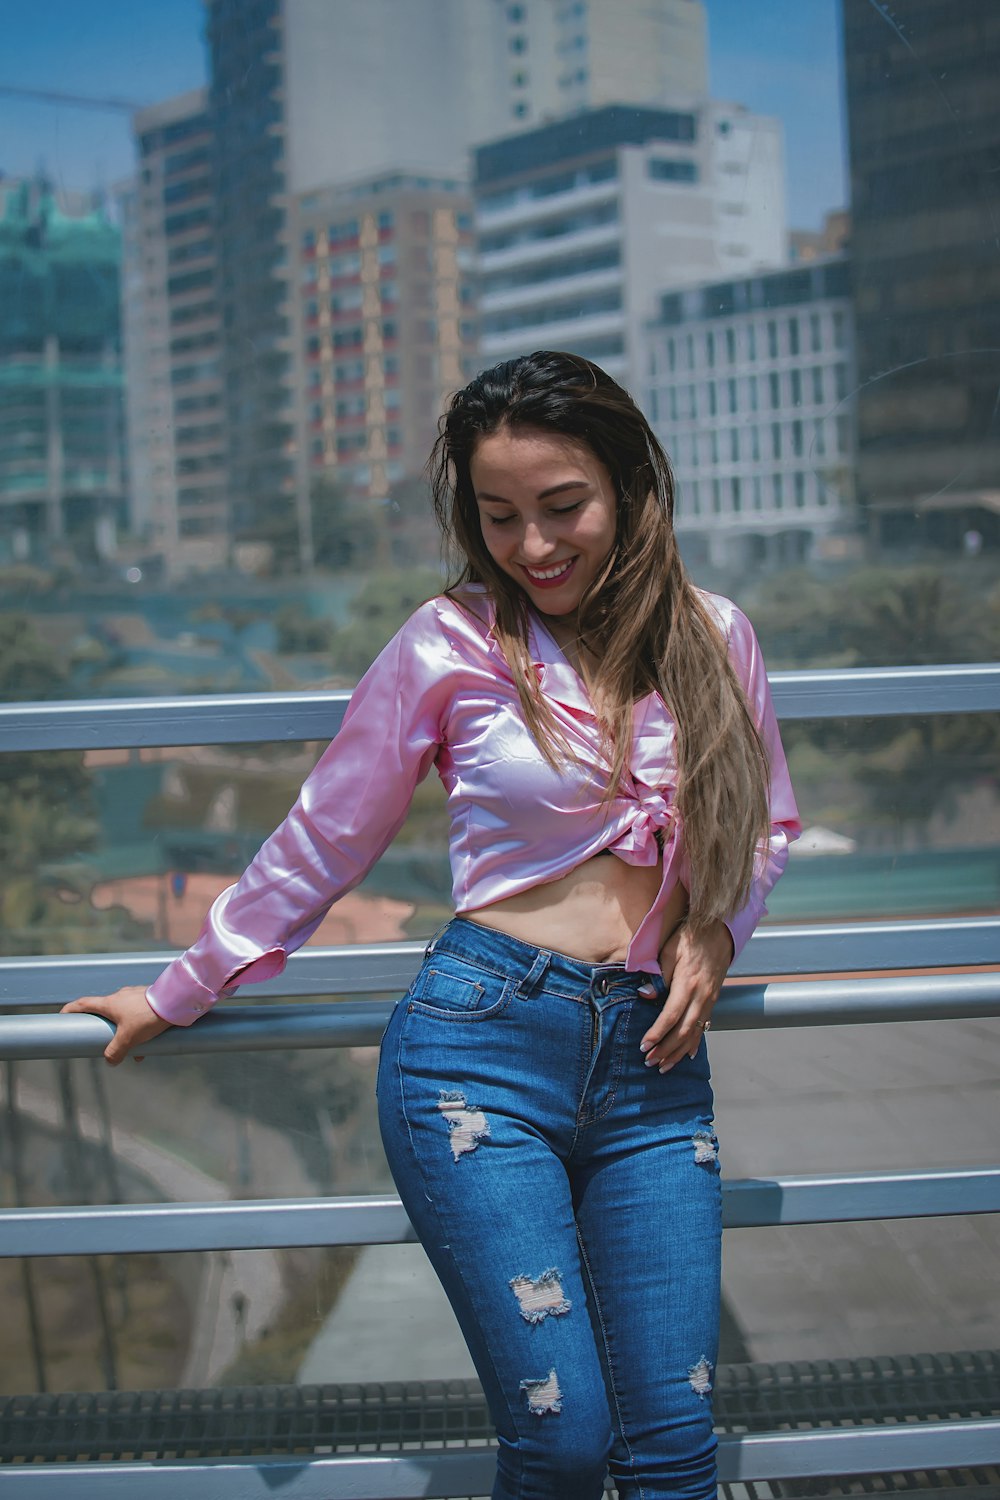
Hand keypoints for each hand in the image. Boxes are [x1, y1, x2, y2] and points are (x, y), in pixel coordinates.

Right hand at [61, 986, 172, 1065]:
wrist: (175, 1002)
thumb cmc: (147, 1017)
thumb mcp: (128, 1038)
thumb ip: (115, 1051)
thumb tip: (110, 1061)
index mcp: (109, 1003)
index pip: (84, 1004)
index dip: (71, 1010)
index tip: (63, 1015)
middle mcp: (120, 997)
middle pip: (104, 1011)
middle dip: (103, 1027)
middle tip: (102, 1040)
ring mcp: (135, 997)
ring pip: (124, 1016)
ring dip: (124, 1033)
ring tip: (132, 1050)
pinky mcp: (148, 1000)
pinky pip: (138, 1016)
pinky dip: (139, 1030)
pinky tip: (147, 1046)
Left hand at [638, 918, 733, 1071]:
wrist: (718, 930)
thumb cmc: (689, 938)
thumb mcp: (669, 951)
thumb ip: (659, 976)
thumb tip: (645, 995)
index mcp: (688, 984)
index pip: (671, 1016)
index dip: (657, 1033)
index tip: (644, 1046)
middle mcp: (701, 995)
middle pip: (684, 1030)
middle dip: (666, 1049)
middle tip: (650, 1062)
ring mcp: (710, 999)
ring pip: (695, 1032)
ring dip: (678, 1051)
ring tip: (664, 1065)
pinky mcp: (713, 999)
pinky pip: (704, 1025)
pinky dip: (695, 1042)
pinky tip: (687, 1055)